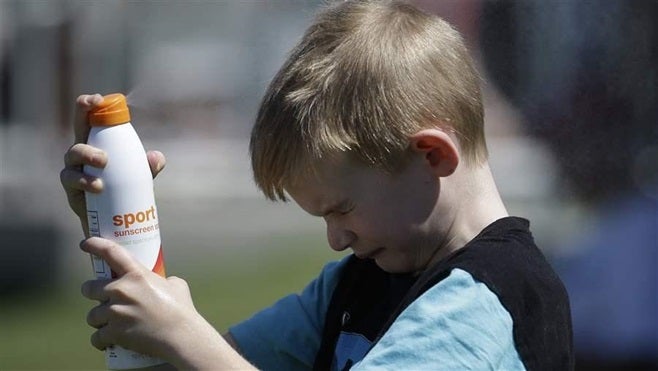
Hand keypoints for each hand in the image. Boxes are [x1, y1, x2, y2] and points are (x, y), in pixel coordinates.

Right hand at [60, 94, 165, 235]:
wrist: (114, 220)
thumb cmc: (125, 189)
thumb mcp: (141, 176)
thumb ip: (149, 166)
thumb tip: (157, 157)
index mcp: (97, 142)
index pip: (90, 118)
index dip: (89, 105)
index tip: (97, 99)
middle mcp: (82, 153)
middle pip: (78, 133)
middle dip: (83, 125)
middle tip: (104, 150)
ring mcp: (74, 170)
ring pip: (72, 157)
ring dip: (87, 158)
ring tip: (103, 168)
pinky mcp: (71, 190)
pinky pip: (71, 181)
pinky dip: (84, 182)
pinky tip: (98, 187)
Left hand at [80, 237, 251, 369]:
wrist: (181, 336)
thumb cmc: (181, 310)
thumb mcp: (176, 285)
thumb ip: (162, 280)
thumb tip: (160, 282)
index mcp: (137, 275)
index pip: (111, 252)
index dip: (95, 245)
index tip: (85, 244)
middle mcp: (121, 290)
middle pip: (89, 288)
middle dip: (93, 294)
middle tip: (104, 300)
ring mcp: (115, 312)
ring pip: (92, 315)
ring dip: (99, 320)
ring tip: (112, 324)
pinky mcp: (113, 333)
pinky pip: (96, 337)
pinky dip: (101, 341)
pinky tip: (108, 342)